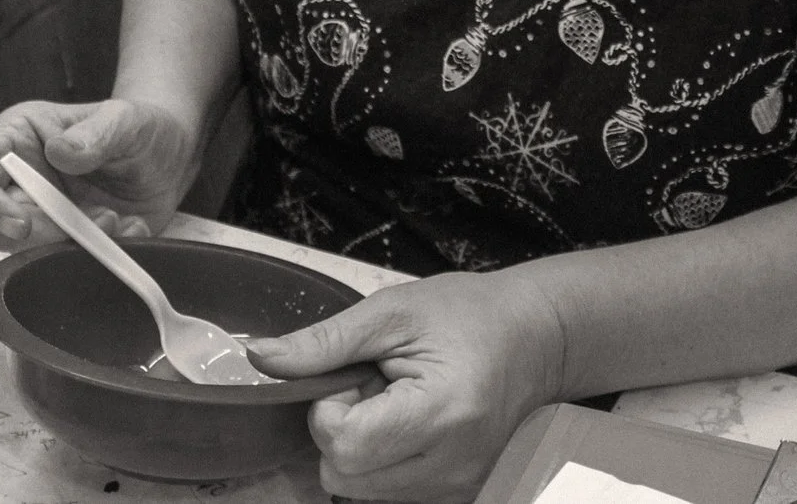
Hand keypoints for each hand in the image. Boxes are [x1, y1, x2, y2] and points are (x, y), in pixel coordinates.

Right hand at [0, 99, 197, 251]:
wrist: (171, 154)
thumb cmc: (137, 125)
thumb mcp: (125, 118)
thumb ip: (96, 133)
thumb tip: (60, 152)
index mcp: (17, 140)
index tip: (17, 225)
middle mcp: (20, 182)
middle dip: (40, 233)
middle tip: (92, 220)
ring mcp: (43, 215)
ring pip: (26, 251)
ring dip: (71, 244)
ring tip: (115, 219)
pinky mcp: (68, 241)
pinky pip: (69, 262)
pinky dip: (101, 253)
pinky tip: (131, 227)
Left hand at [247, 272, 568, 503]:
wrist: (535, 339)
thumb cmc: (468, 315)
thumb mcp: (393, 311)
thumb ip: (324, 341)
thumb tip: (260, 359)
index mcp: (441, 412)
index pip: (345, 445)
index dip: (331, 409)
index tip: (356, 376)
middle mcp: (451, 464)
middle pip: (343, 478)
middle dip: (341, 431)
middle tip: (375, 387)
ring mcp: (456, 487)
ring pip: (359, 492)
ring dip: (361, 450)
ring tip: (395, 403)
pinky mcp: (456, 495)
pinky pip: (387, 493)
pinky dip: (383, 463)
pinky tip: (407, 425)